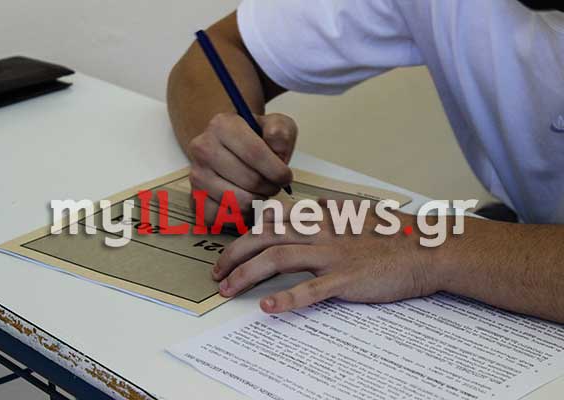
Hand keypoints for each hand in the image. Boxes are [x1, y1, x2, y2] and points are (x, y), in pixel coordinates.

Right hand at [187, 112, 296, 223]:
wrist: (231, 149)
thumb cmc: (256, 139)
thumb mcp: (275, 125)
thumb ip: (281, 132)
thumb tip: (277, 149)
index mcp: (222, 125)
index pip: (255, 153)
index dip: (277, 171)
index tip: (285, 177)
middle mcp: (203, 148)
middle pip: (249, 181)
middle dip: (270, 187)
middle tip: (273, 184)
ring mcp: (196, 175)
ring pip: (239, 202)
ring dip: (257, 202)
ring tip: (261, 192)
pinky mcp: (195, 198)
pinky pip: (223, 217)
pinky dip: (240, 215)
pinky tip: (246, 202)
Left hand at [213, 204, 440, 312]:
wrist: (427, 248)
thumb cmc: (393, 235)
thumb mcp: (359, 215)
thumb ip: (333, 211)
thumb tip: (316, 208)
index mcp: (323, 217)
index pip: (274, 219)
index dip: (247, 232)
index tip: (232, 248)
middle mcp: (322, 231)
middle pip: (266, 236)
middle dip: (235, 253)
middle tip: (218, 272)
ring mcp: (333, 254)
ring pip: (279, 258)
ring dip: (247, 275)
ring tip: (228, 290)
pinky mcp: (346, 278)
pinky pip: (311, 289)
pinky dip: (287, 299)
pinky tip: (268, 308)